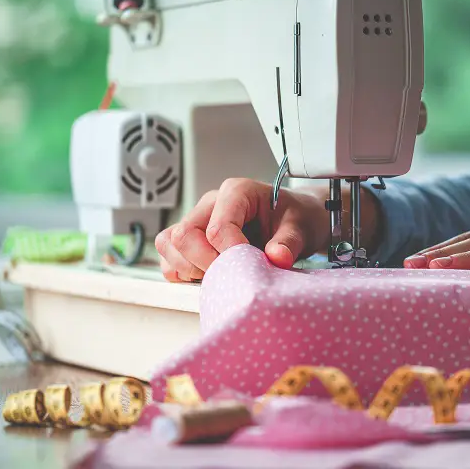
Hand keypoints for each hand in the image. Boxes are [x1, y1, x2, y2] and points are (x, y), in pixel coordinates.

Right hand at [155, 178, 329, 281]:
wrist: (293, 223)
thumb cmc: (293, 219)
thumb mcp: (300, 227)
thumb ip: (289, 242)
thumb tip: (277, 257)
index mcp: (237, 192)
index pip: (217, 227)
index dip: (230, 254)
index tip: (249, 266)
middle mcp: (211, 203)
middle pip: (185, 235)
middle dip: (205, 263)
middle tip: (232, 276)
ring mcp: (197, 220)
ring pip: (169, 243)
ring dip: (188, 267)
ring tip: (219, 276)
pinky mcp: (190, 239)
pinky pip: (169, 255)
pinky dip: (180, 271)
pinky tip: (206, 277)